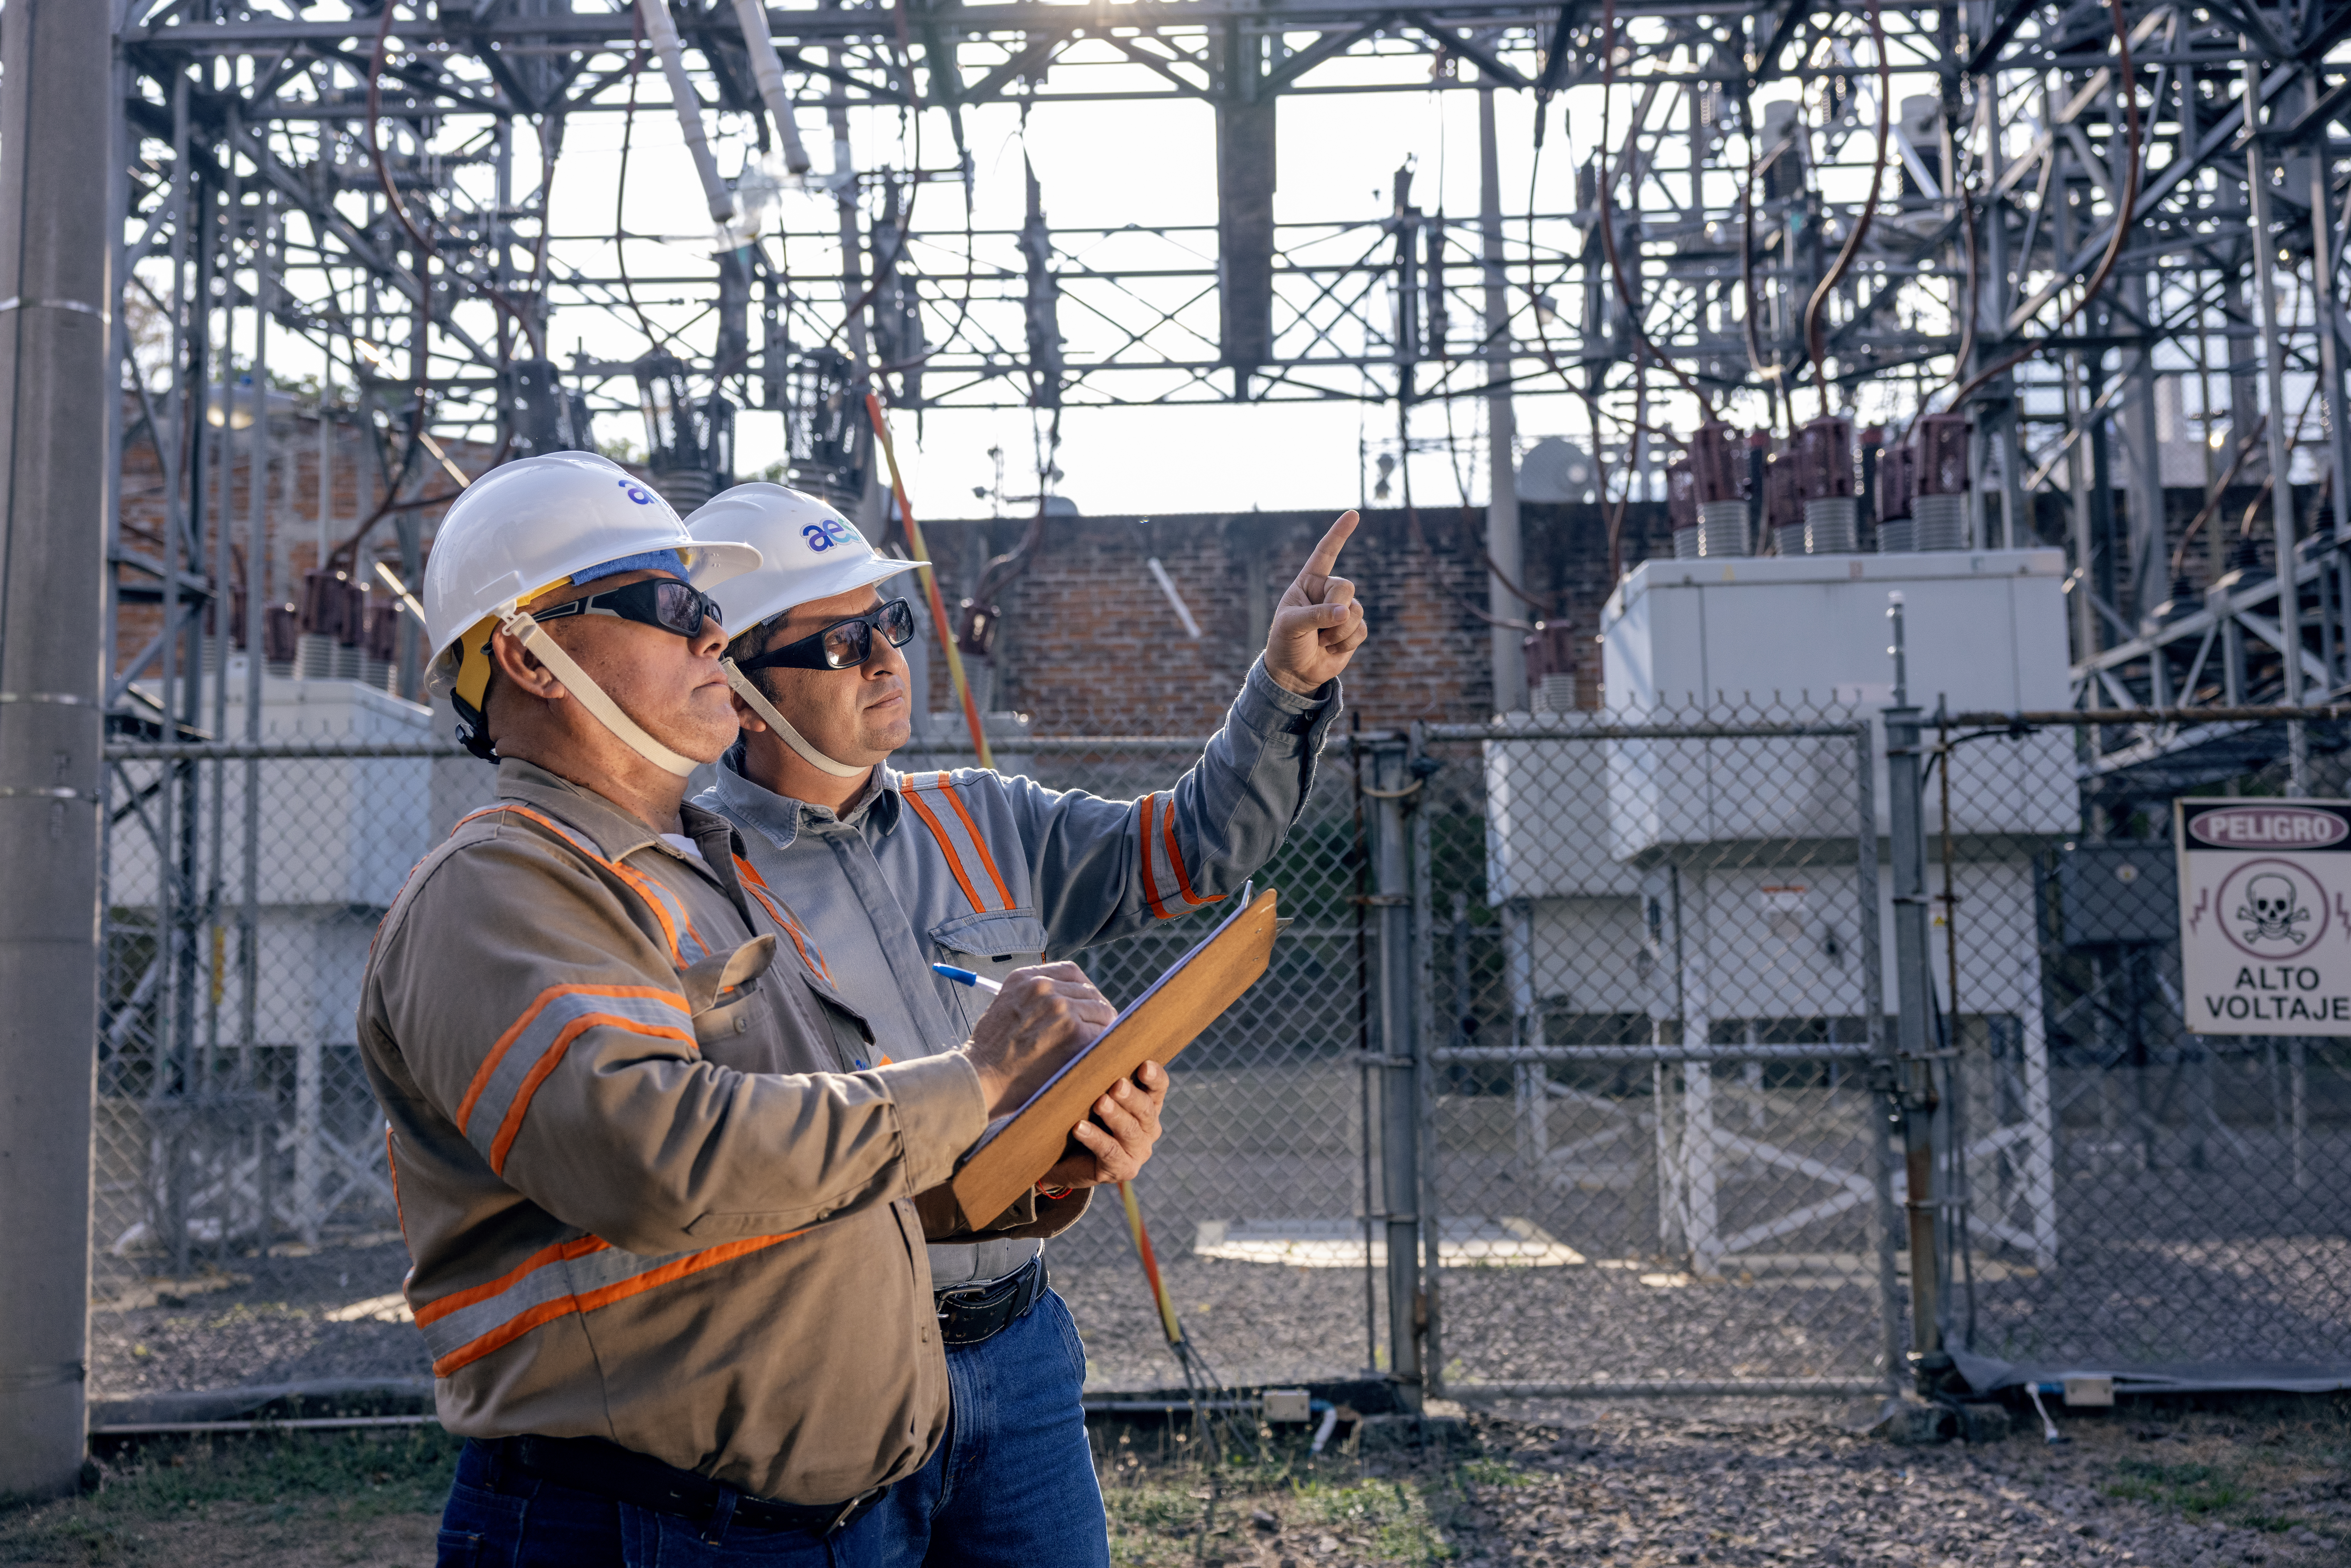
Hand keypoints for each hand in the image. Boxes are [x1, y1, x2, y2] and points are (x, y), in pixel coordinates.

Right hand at [961, 963, 1115, 1117]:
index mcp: (1025, 978)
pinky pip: (1102, 1032)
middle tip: (1097, 1029)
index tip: (1086, 1005)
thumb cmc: (990, 1053)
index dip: (1083, 990)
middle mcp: (1043, 986)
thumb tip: (1066, 1002)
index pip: (1071, 972)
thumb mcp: (1006, 1007)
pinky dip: (1103, 1043)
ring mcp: (1060, 1007)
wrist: (980, 1078)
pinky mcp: (1073, 1032)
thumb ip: (1033, 999)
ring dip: (1101, 1026)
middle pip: (1089, 991)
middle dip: (1094, 1010)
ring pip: (1100, 1010)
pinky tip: (1095, 1055)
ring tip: (1096, 1044)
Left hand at [1040, 1061, 1167, 1188]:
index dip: (1154, 1076)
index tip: (1143, 1065)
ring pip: (1130, 1131)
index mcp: (1148, 1103)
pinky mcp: (1122, 1169)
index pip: (1158, 1087)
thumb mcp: (1093, 1091)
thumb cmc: (1082, 1114)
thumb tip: (1101, 1031)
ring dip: (1115, 1116)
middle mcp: (1148, 1127)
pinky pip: (1110, 1152)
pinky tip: (1080, 1127)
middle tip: (1117, 1084)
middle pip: (1146, 1109)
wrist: (1063, 1157)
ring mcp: (1137, 1151)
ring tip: (1100, 1103)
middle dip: (1131, 1096)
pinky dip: (1095, 1138)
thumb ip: (1103, 1070)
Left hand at [1264, 511, 1368, 695]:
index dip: (1339, 534)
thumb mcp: (1291, 626)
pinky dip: (1346, 642)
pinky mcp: (1353, 628)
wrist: (1294, 672)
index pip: (1325, 553)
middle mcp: (1327, 592)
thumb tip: (1346, 612)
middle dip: (1333, 610)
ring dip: (1338, 631)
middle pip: (1346, 587)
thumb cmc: (1286, 643)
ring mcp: (1343, 610)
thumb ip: (1316, 615)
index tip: (1354, 514)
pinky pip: (1362, 630)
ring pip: (1356, 611)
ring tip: (1321, 640)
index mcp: (1308, 582)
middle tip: (1317, 628)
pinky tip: (1331, 648)